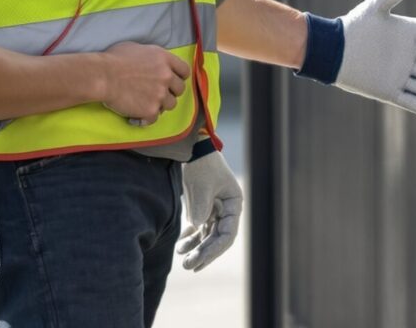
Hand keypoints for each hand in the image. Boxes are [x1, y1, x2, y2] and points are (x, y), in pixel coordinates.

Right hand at [101, 41, 190, 124]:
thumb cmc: (114, 59)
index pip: (185, 71)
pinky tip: (137, 115)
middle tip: (157, 93)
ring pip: (170, 105)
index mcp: (164, 59)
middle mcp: (166, 76)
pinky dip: (147, 118)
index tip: (172, 80)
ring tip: (146, 104)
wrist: (102, 75)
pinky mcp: (151, 110)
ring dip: (160, 105)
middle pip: (180, 89)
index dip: (179, 77)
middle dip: (170, 92)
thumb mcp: (138, 48)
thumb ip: (152, 57)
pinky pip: (155, 118)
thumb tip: (154, 63)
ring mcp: (160, 94)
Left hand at [177, 151, 242, 270]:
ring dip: (196, 248)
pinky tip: (181, 246)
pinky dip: (191, 238)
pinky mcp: (203, 208)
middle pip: (217, 238)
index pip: (227, 234)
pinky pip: (199, 228)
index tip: (199, 259)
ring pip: (207, 235)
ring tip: (183, 259)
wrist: (191, 149)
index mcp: (234, 204)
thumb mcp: (202, 186)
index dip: (214, 249)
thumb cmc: (201, 165)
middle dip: (203, 253)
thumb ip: (201, 208)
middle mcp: (227, 210)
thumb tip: (198, 227)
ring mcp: (215, 210)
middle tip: (188, 266)